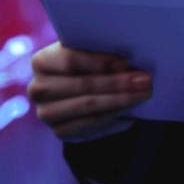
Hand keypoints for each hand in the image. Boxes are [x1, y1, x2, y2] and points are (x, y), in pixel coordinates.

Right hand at [26, 42, 151, 141]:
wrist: (75, 91)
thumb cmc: (86, 63)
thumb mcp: (88, 52)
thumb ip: (100, 51)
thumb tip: (127, 62)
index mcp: (42, 61)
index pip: (70, 59)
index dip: (99, 61)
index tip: (126, 62)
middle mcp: (38, 89)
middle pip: (82, 86)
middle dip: (118, 83)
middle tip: (145, 81)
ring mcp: (47, 113)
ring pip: (89, 107)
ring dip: (121, 101)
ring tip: (144, 95)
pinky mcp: (60, 132)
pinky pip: (91, 126)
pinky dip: (113, 118)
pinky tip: (131, 112)